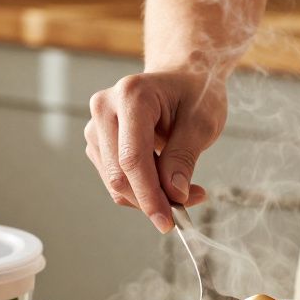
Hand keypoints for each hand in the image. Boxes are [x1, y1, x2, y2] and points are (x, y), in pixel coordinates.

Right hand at [84, 70, 226, 231]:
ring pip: (115, 183)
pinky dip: (141, 190)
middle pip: (119, 175)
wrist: (182, 78)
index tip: (168, 222)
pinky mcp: (97, 143)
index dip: (149, 195)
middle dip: (151, 200)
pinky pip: (116, 180)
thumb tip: (174, 194)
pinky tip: (165, 181)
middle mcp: (105, 108)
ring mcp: (96, 126)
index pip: (133, 158)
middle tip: (186, 205)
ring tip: (183, 189)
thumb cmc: (195, 94)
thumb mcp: (202, 122)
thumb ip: (185, 158)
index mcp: (131, 95)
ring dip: (148, 197)